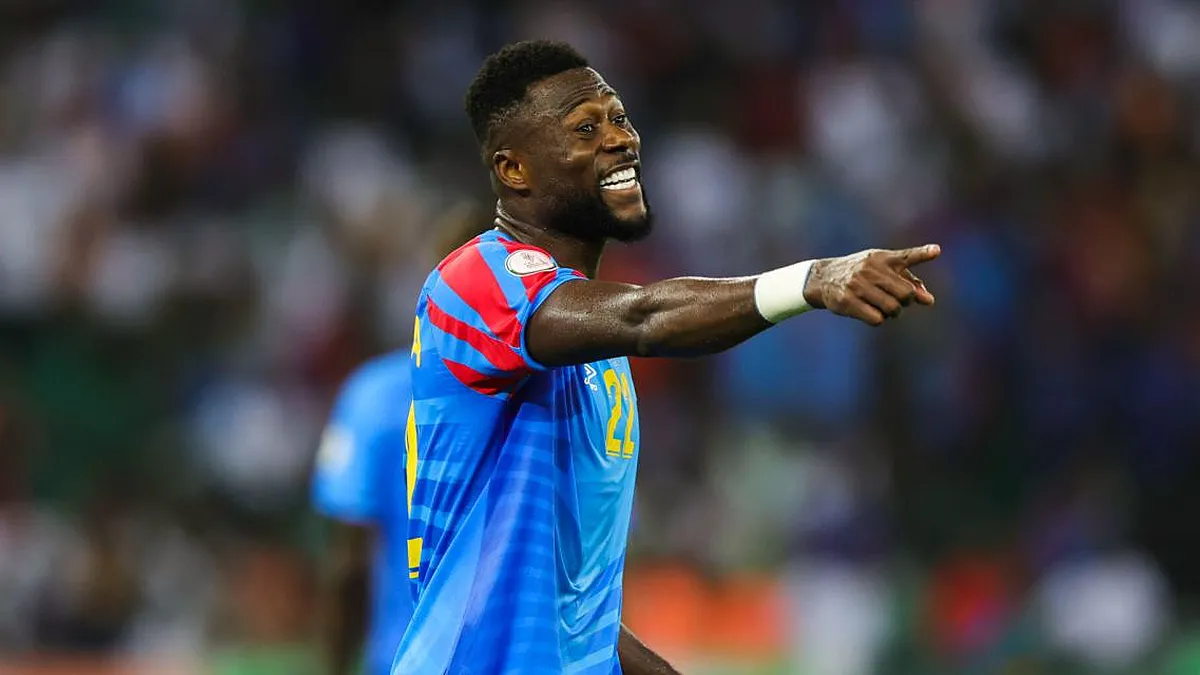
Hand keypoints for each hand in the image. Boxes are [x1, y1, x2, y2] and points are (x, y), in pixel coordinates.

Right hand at [803, 244, 939, 325]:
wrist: (824, 277)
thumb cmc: (861, 274)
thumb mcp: (883, 270)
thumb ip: (909, 282)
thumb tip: (929, 301)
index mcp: (882, 258)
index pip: (906, 257)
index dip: (922, 254)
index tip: (936, 251)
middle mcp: (870, 269)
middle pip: (906, 294)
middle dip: (905, 302)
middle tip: (897, 302)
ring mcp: (858, 284)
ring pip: (892, 308)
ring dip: (892, 313)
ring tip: (882, 307)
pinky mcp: (847, 301)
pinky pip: (876, 319)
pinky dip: (878, 319)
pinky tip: (870, 312)